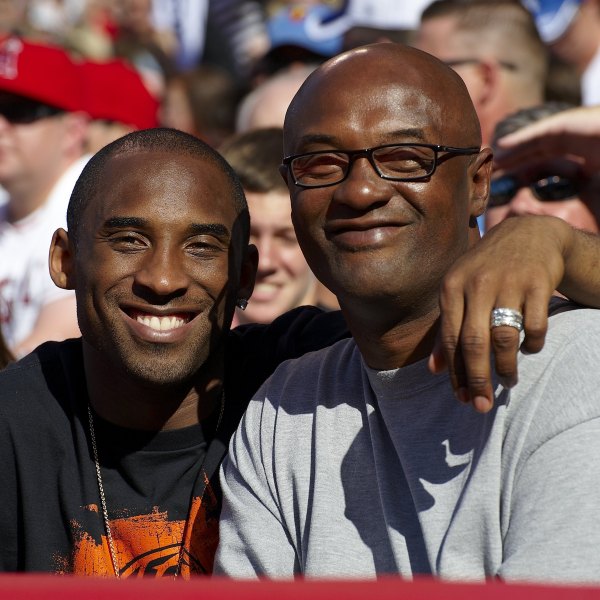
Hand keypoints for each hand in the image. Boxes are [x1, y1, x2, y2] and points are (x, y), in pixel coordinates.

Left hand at [429, 216, 571, 412]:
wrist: (527, 234)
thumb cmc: (485, 270)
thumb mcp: (458, 291)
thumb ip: (446, 329)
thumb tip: (434, 371)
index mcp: (452, 287)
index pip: (449, 339)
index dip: (454, 373)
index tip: (461, 398)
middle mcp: (477, 283)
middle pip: (474, 343)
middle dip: (477, 379)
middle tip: (482, 406)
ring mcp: (509, 282)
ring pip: (505, 338)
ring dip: (507, 367)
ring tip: (507, 381)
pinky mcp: (538, 283)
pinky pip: (536, 326)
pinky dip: (533, 345)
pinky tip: (529, 349)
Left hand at [494, 105, 599, 177]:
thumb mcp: (593, 165)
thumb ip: (582, 171)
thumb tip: (581, 181)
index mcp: (563, 147)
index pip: (535, 159)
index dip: (518, 167)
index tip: (503, 177)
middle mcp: (557, 138)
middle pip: (526, 151)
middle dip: (508, 161)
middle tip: (489, 171)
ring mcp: (557, 129)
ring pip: (526, 143)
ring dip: (508, 151)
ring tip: (490, 160)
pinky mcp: (558, 123)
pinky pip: (533, 132)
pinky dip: (518, 138)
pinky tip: (502, 144)